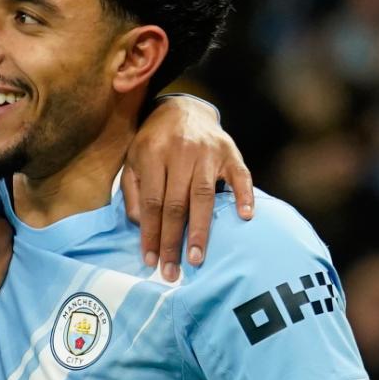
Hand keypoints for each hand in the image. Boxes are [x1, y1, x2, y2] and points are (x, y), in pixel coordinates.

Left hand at [123, 96, 252, 280]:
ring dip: (201, 229)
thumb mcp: (133, 160)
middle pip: (176, 204)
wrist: (182, 108)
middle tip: (172, 271)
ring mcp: (207, 152)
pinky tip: (245, 217)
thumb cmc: (154, 143)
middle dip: (173, 241)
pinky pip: (241, 175)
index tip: (150, 261)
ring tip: (197, 258)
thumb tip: (141, 224)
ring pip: (203, 195)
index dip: (151, 234)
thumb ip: (133, 192)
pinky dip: (244, 195)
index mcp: (152, 154)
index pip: (152, 203)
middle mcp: (180, 153)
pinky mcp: (230, 151)